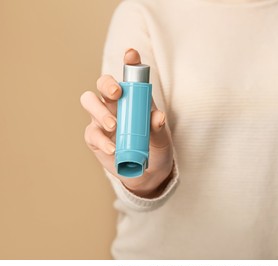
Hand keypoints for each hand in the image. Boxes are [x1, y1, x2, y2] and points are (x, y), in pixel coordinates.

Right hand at [80, 49, 173, 197]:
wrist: (147, 173)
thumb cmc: (155, 149)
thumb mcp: (162, 139)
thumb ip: (159, 128)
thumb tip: (158, 117)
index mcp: (134, 98)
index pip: (130, 76)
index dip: (129, 62)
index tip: (131, 54)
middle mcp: (115, 104)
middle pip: (102, 84)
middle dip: (107, 84)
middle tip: (116, 94)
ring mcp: (102, 120)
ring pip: (89, 102)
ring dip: (99, 111)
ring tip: (114, 124)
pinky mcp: (95, 138)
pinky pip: (92, 133)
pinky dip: (101, 139)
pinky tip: (112, 149)